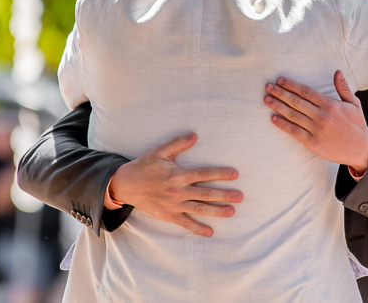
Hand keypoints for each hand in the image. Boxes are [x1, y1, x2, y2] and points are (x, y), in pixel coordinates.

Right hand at [107, 133, 242, 236]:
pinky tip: (210, 232)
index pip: (204, 174)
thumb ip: (178, 143)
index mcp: (178, 175)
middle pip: (206, 193)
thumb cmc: (144, 166)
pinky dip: (198, 228)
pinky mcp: (168, 215)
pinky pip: (185, 223)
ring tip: (232, 212)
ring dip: (216, 211)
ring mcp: (174, 205)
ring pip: (199, 209)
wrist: (126, 185)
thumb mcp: (160, 152)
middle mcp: (178, 191)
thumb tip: (195, 135)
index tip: (235, 174)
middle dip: (224, 195)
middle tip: (241, 196)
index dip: (220, 174)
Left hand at [264, 71, 367, 174]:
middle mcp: (322, 116)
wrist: (361, 149)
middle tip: (267, 86)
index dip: (292, 85)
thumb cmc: (357, 124)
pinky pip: (294, 132)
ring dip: (278, 106)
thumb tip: (337, 71)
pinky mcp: (313, 143)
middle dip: (280, 93)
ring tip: (266, 99)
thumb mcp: (354, 103)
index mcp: (331, 104)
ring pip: (293, 115)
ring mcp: (316, 130)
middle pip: (296, 101)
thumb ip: (343, 87)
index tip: (280, 80)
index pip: (306, 91)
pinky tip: (273, 118)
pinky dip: (283, 124)